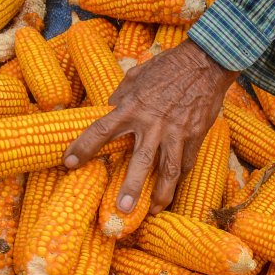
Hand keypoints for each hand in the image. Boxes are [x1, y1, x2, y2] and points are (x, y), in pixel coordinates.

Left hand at [63, 40, 238, 215]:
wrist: (205, 63)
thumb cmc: (167, 67)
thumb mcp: (136, 76)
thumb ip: (121, 97)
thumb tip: (109, 110)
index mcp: (132, 106)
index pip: (101, 130)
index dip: (83, 147)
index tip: (68, 162)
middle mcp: (153, 123)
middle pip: (140, 162)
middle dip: (131, 187)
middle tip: (122, 209)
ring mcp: (177, 133)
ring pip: (169, 171)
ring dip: (161, 194)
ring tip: (153, 211)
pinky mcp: (195, 137)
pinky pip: (185, 163)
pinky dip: (178, 179)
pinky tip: (171, 190)